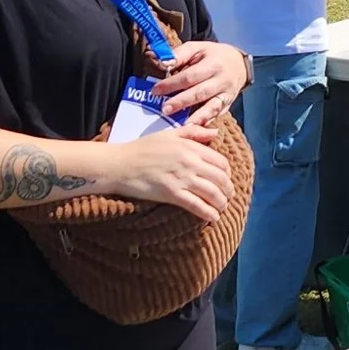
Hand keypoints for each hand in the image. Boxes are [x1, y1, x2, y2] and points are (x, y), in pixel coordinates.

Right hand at [108, 123, 237, 217]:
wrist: (120, 164)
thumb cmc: (142, 148)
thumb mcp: (169, 133)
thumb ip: (194, 132)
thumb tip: (215, 132)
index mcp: (191, 147)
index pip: (221, 162)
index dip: (227, 174)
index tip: (226, 180)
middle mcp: (190, 162)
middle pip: (221, 179)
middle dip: (228, 191)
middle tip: (227, 197)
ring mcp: (182, 178)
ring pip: (213, 193)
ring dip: (221, 203)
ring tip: (221, 208)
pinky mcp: (172, 194)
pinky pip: (197, 205)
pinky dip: (208, 213)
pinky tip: (212, 218)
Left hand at [152, 37, 248, 118]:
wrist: (239, 64)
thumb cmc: (212, 55)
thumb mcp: (197, 48)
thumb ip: (180, 55)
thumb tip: (163, 63)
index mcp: (213, 64)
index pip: (190, 76)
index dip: (172, 84)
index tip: (156, 90)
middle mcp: (222, 80)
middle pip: (200, 93)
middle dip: (181, 102)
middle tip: (164, 109)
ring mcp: (227, 94)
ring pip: (211, 107)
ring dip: (196, 117)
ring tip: (182, 124)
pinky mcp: (229, 104)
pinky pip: (217, 114)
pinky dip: (207, 121)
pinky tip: (195, 128)